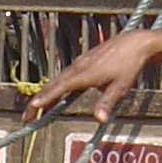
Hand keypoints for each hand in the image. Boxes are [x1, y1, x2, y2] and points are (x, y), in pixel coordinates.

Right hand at [26, 30, 158, 123]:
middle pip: (52, 84)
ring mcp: (79, 62)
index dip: (45, 98)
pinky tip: (56, 95)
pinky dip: (56, 86)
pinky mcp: (83, 61)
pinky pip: (65, 75)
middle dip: (37, 100)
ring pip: (57, 79)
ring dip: (45, 94)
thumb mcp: (120, 87)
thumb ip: (107, 103)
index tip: (33, 107)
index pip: (61, 87)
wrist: (134, 42)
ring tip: (36, 109)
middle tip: (27, 117)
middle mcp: (78, 66)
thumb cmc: (129, 64)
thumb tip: (99, 120)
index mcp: (86, 73)